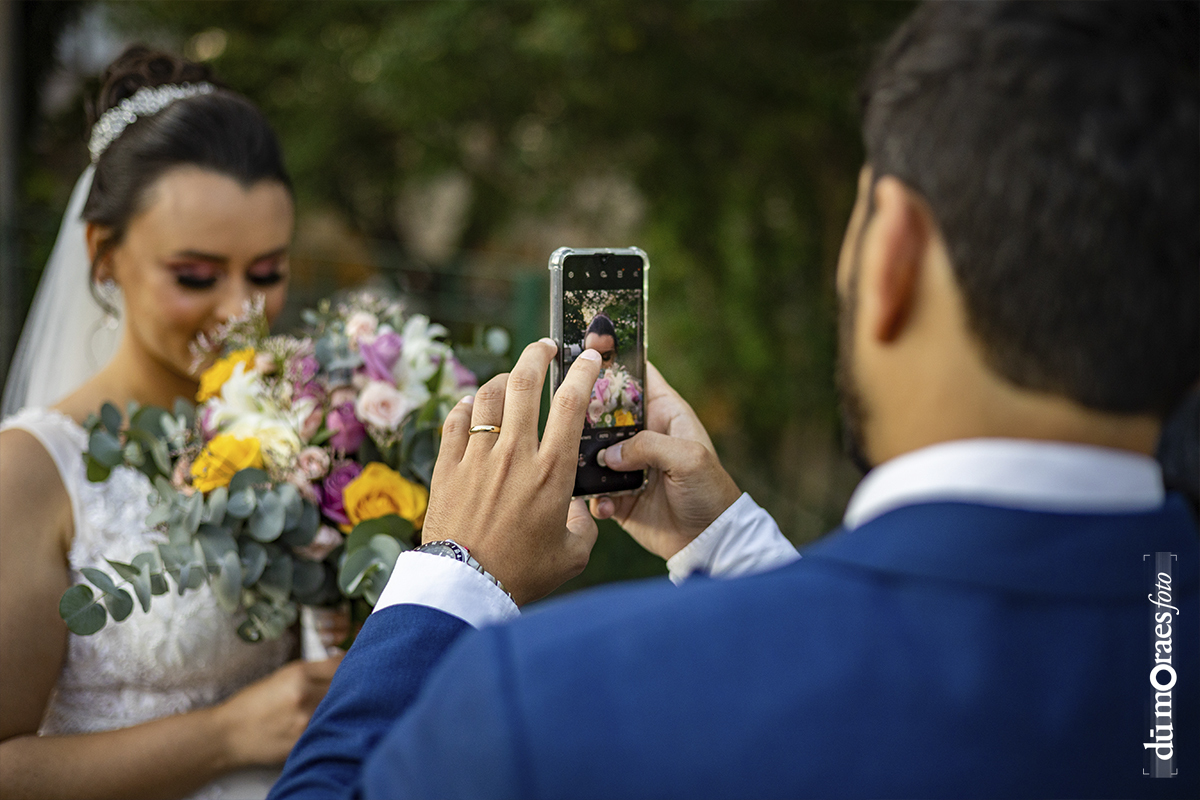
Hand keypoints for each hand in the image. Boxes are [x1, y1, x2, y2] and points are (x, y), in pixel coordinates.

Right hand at [213, 655, 341, 767]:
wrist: (228, 735)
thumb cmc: (253, 704)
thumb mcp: (281, 676)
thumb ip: (313, 670)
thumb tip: (344, 663)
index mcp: (299, 674)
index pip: (341, 664)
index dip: (352, 664)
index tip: (357, 665)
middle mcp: (305, 696)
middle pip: (347, 686)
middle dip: (351, 686)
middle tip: (353, 687)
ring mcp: (307, 722)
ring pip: (341, 709)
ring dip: (344, 706)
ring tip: (340, 706)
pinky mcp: (305, 742)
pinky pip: (329, 729)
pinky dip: (332, 725)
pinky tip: (327, 724)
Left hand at [420, 339, 602, 605]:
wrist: (467, 587)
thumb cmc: (524, 574)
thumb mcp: (572, 554)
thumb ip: (582, 525)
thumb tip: (577, 509)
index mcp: (552, 471)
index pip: (571, 403)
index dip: (582, 371)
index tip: (589, 356)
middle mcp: (514, 454)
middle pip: (524, 383)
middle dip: (537, 355)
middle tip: (545, 347)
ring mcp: (476, 458)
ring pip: (487, 397)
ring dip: (501, 379)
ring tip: (510, 378)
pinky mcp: (447, 468)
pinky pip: (455, 422)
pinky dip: (465, 407)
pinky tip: (471, 407)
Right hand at [590, 362, 740, 559]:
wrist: (709, 541)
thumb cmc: (710, 491)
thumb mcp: (688, 458)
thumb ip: (647, 446)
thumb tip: (606, 455)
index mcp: (665, 414)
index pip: (639, 376)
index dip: (616, 361)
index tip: (587, 348)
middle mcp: (643, 435)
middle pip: (605, 410)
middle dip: (584, 410)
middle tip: (564, 413)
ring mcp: (628, 465)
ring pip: (592, 450)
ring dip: (582, 457)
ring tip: (578, 466)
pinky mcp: (618, 495)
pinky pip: (594, 489)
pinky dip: (593, 496)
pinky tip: (604, 505)